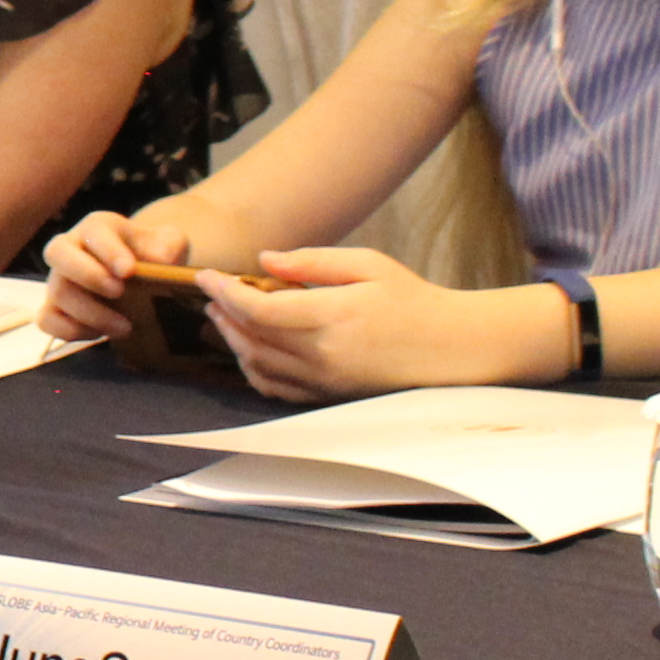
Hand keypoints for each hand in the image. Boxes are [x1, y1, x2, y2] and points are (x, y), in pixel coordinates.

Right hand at [37, 204, 204, 345]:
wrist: (142, 275)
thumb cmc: (152, 254)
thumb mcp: (169, 243)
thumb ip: (168, 244)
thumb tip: (159, 260)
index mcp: (98, 228)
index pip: (94, 231)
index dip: (108, 250)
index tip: (128, 271)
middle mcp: (70, 248)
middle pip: (57, 253)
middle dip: (88, 275)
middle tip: (119, 292)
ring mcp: (58, 278)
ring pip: (56, 291)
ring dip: (90, 313)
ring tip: (125, 326)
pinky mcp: (54, 306)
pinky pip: (46, 319)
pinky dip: (69, 331)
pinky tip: (100, 334)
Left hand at [203, 248, 545, 401]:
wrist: (453, 348)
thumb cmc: (413, 300)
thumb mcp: (367, 265)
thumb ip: (311, 263)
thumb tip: (264, 262)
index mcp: (332, 318)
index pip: (258, 310)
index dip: (224, 292)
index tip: (206, 276)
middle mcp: (323, 356)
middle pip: (251, 339)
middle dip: (223, 315)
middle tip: (212, 293)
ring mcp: (326, 382)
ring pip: (258, 367)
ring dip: (233, 342)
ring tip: (224, 317)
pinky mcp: (330, 397)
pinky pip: (277, 390)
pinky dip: (253, 371)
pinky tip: (249, 350)